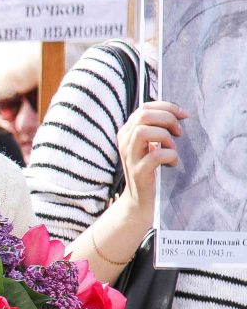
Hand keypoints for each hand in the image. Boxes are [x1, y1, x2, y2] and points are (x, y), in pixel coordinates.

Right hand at [117, 101, 186, 222]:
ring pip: (143, 131)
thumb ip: (155, 130)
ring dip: (165, 136)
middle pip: (142, 115)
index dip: (166, 107)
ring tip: (173, 147)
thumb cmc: (150, 171)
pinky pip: (155, 155)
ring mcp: (130, 157)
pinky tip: (173, 163)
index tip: (183, 115)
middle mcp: (124, 142)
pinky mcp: (139, 172)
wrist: (139, 202)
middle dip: (167, 118)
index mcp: (127, 132)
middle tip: (179, 131)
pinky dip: (170, 156)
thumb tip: (177, 114)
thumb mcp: (149, 146)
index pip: (144, 108)